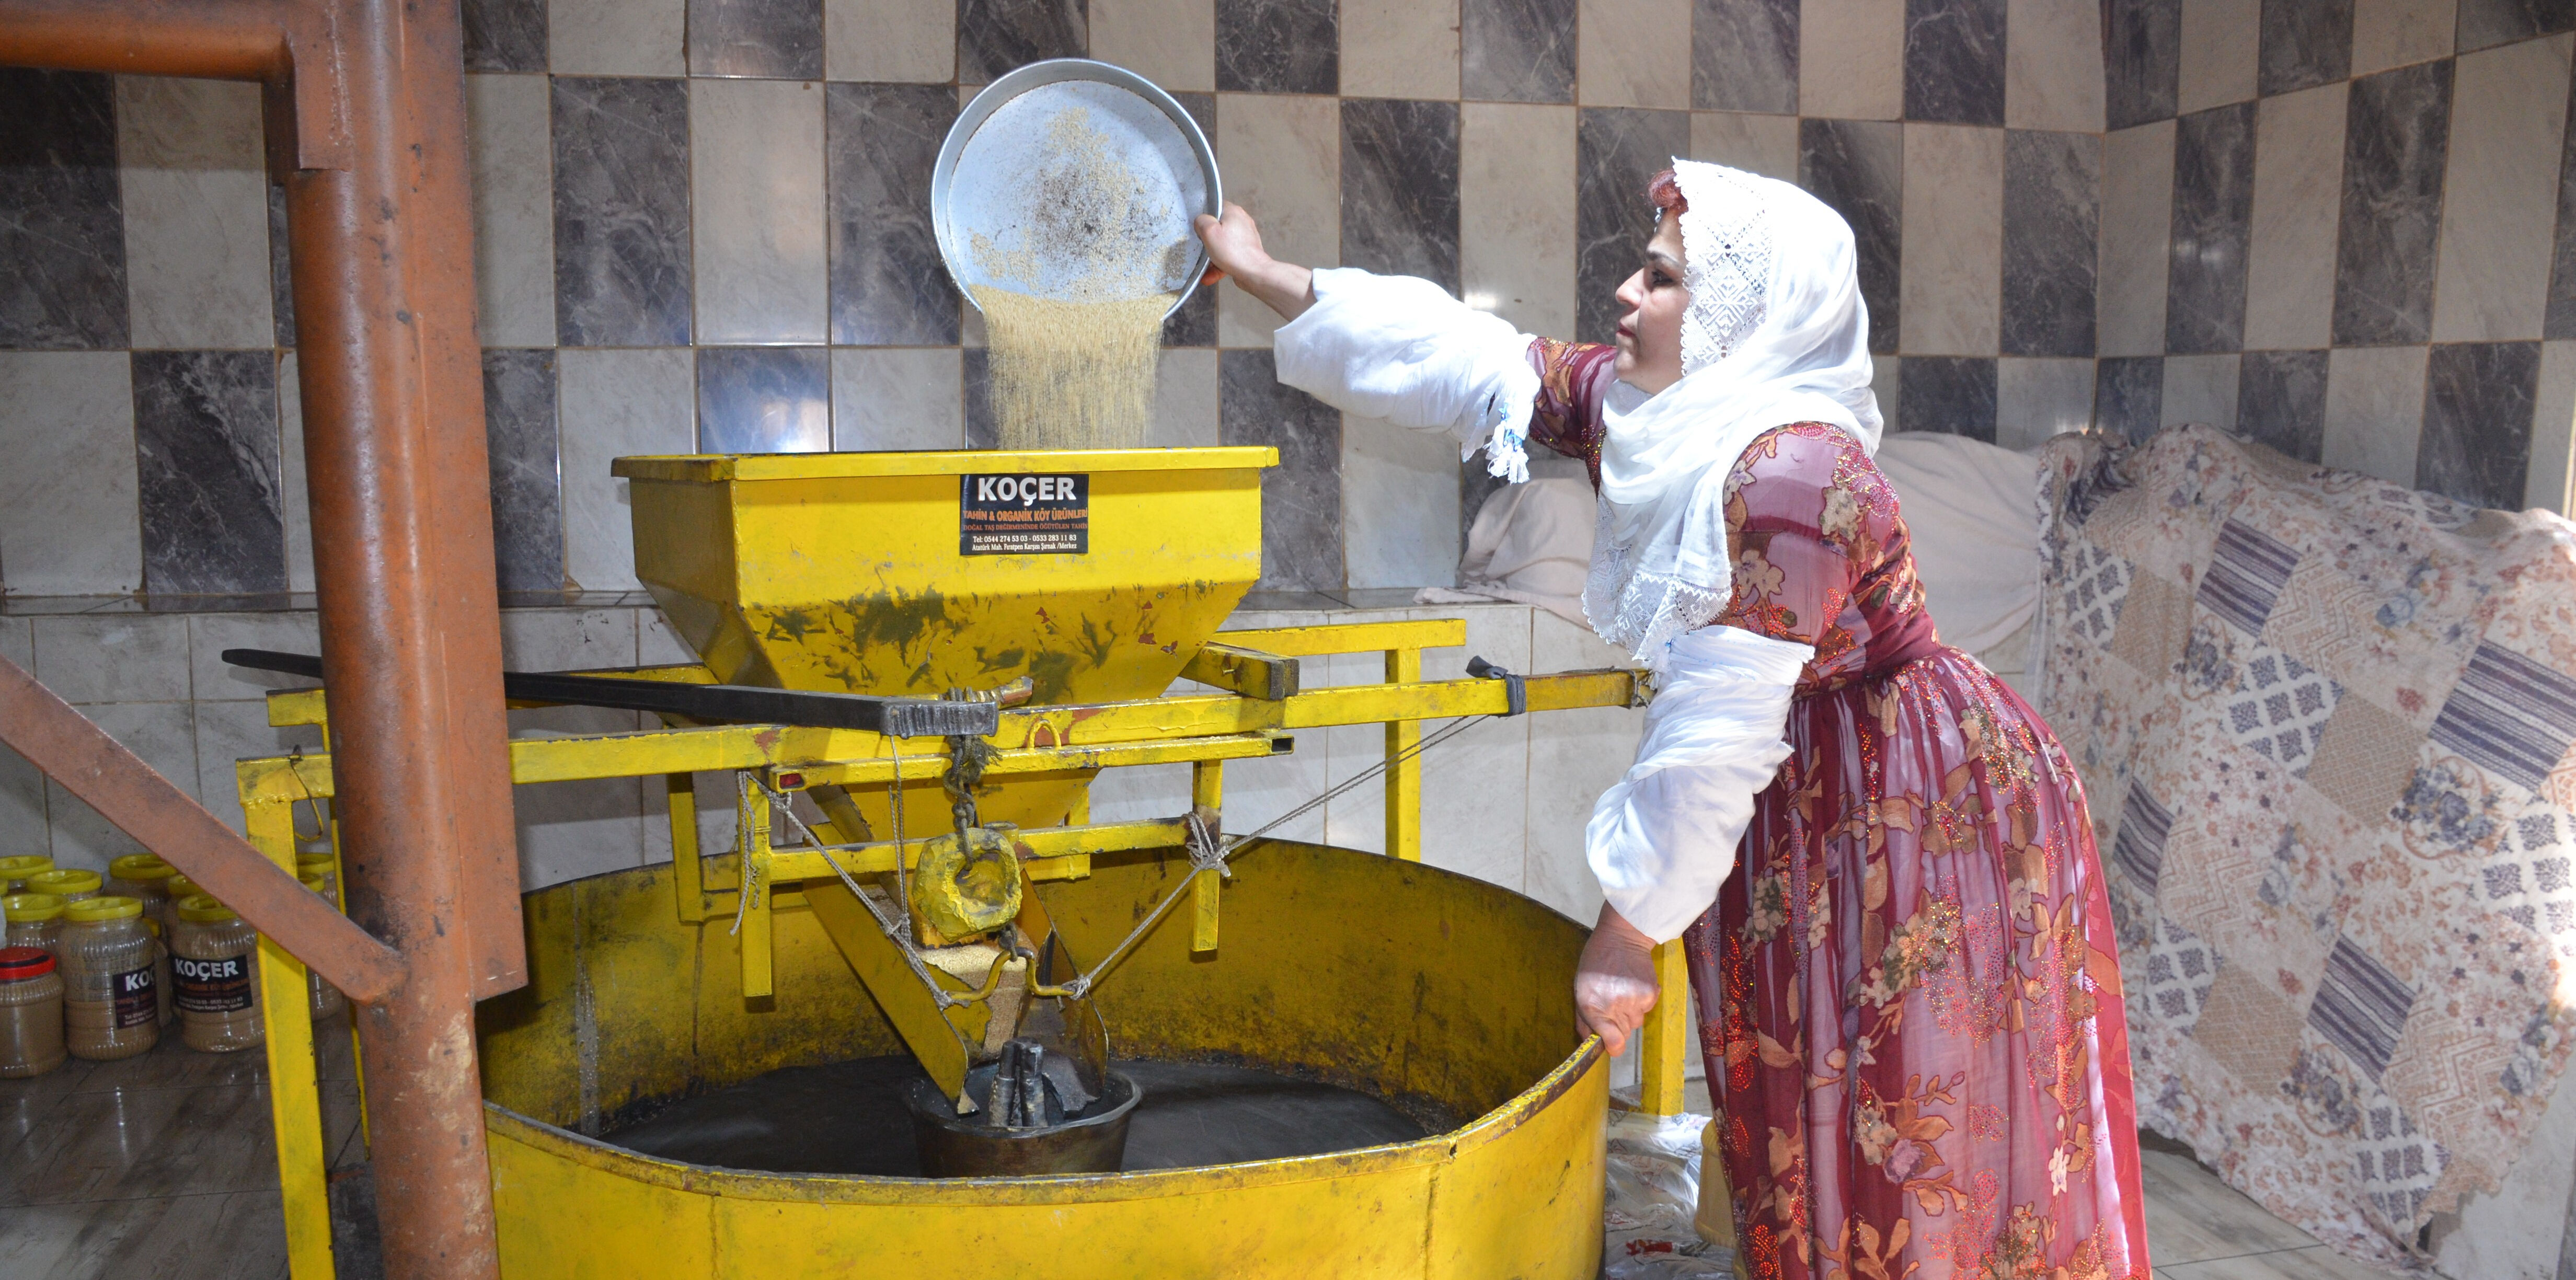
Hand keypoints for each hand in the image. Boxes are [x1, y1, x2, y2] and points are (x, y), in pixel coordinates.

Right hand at [1193, 203, 1313, 320]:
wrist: (1253, 272)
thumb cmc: (1233, 252)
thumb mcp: (1209, 231)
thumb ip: (1201, 221)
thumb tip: (1200, 221)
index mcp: (1233, 211)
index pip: (1215, 207)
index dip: (1204, 219)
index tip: (1200, 230)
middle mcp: (1241, 221)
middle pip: (1218, 228)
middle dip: (1208, 242)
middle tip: (1203, 249)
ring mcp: (1245, 236)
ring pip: (1223, 244)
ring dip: (1212, 256)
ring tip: (1206, 268)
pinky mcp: (1247, 250)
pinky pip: (1229, 255)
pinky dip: (1220, 264)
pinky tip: (1211, 275)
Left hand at [1574, 903, 1659, 1057]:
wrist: (1620, 937)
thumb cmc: (1595, 963)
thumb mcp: (1580, 989)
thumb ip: (1583, 1020)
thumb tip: (1589, 1043)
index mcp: (1593, 1008)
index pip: (1614, 1043)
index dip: (1614, 1046)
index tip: (1612, 1044)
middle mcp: (1615, 1007)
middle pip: (1624, 1035)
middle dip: (1618, 1026)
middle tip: (1612, 1004)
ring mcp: (1635, 1001)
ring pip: (1636, 1022)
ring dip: (1630, 1013)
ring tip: (1622, 991)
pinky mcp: (1650, 994)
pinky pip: (1647, 1009)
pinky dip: (1641, 1002)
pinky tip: (1633, 984)